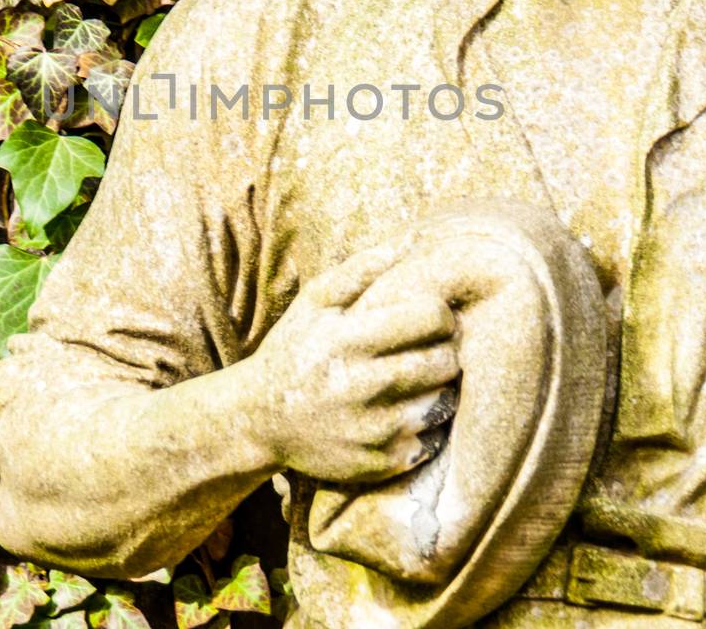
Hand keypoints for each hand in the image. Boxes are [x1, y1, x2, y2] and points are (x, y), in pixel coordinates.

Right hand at [238, 240, 460, 484]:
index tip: (431, 316)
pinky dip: (428, 424)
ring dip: (439, 388)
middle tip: (430, 348)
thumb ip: (360, 270)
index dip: (441, 312)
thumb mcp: (314, 303)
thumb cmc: (294, 351)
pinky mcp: (381, 461)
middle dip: (445, 350)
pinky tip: (405, 411)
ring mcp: (374, 429)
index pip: (431, 318)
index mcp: (348, 340)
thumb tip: (409, 243)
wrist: (259, 421)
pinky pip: (433, 438)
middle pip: (445, 361)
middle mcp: (363, 386)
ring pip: (445, 401)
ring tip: (419, 379)